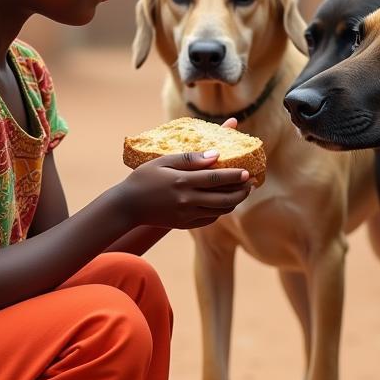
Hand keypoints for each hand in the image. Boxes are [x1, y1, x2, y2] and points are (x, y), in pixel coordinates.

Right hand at [118, 149, 251, 229]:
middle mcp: (187, 201)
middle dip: (241, 191)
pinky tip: (224, 201)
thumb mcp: (162, 161)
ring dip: (235, 201)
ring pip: (220, 210)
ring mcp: (187, 215)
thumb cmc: (144, 178)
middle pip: (223, 198)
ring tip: (242, 191)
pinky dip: (221, 210)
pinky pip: (210, 218)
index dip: (235, 175)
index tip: (247, 171)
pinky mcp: (185, 224)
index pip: (215, 179)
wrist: (128, 206)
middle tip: (251, 182)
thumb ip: (189, 158)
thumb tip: (215, 155)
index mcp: (182, 182)